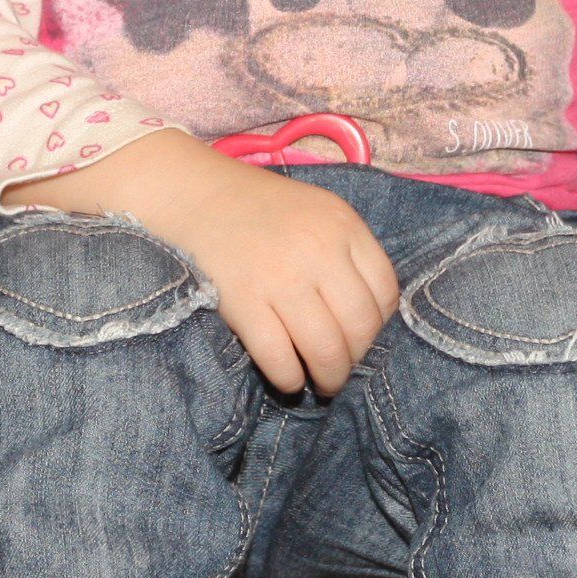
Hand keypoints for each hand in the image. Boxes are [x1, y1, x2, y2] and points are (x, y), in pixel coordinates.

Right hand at [8, 130, 399, 394]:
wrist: (190, 194)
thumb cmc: (257, 208)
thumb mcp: (315, 213)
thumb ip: (347, 253)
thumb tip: (373, 320)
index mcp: (342, 224)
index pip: (386, 292)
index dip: (381, 328)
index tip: (365, 341)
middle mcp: (318, 249)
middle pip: (361, 327)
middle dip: (357, 362)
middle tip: (343, 372)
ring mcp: (280, 276)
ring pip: (326, 349)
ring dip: (328, 378)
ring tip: (321, 384)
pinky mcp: (242, 300)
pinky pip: (279, 357)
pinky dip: (288, 378)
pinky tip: (287, 379)